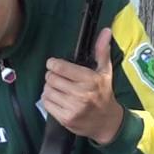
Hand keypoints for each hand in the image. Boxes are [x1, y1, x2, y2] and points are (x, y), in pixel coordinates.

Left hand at [43, 27, 125, 144]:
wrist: (107, 122)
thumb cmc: (104, 94)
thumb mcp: (105, 72)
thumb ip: (102, 51)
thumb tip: (106, 31)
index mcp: (90, 80)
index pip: (60, 67)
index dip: (54, 64)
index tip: (55, 65)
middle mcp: (81, 94)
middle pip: (51, 78)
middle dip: (52, 76)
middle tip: (59, 78)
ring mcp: (73, 108)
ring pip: (47, 90)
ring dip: (50, 88)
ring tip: (59, 89)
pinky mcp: (66, 119)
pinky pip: (46, 103)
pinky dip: (49, 99)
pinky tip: (58, 99)